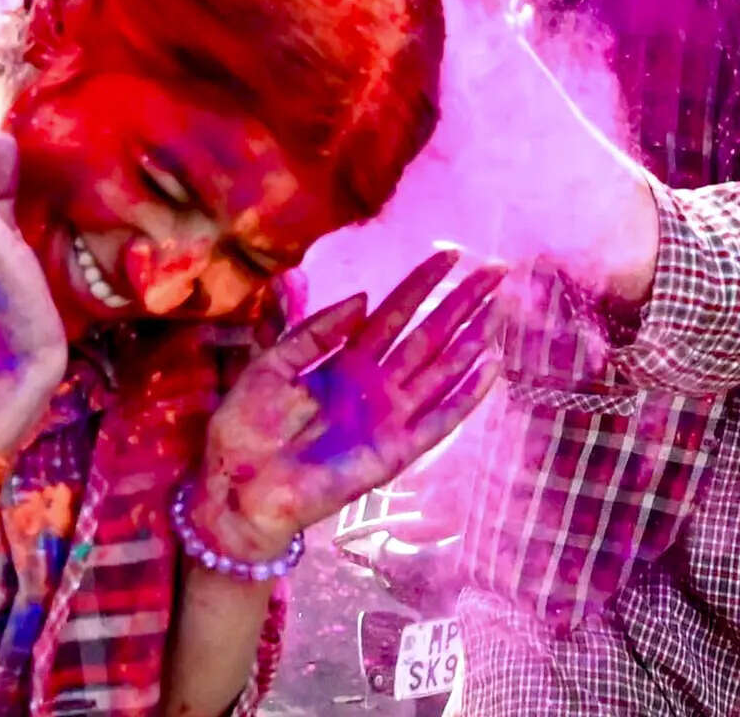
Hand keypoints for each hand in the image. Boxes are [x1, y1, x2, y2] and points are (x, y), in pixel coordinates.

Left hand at [191, 248, 502, 561]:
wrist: (237, 486)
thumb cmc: (247, 427)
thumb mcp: (272, 363)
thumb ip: (315, 332)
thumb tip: (364, 298)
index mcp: (346, 360)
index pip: (395, 312)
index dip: (422, 283)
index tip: (451, 254)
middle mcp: (376, 383)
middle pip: (430, 335)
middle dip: (463, 303)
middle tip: (497, 271)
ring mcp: (390, 416)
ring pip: (442, 370)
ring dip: (474, 341)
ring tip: (502, 309)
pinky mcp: (396, 451)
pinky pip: (439, 420)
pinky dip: (466, 396)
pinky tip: (491, 368)